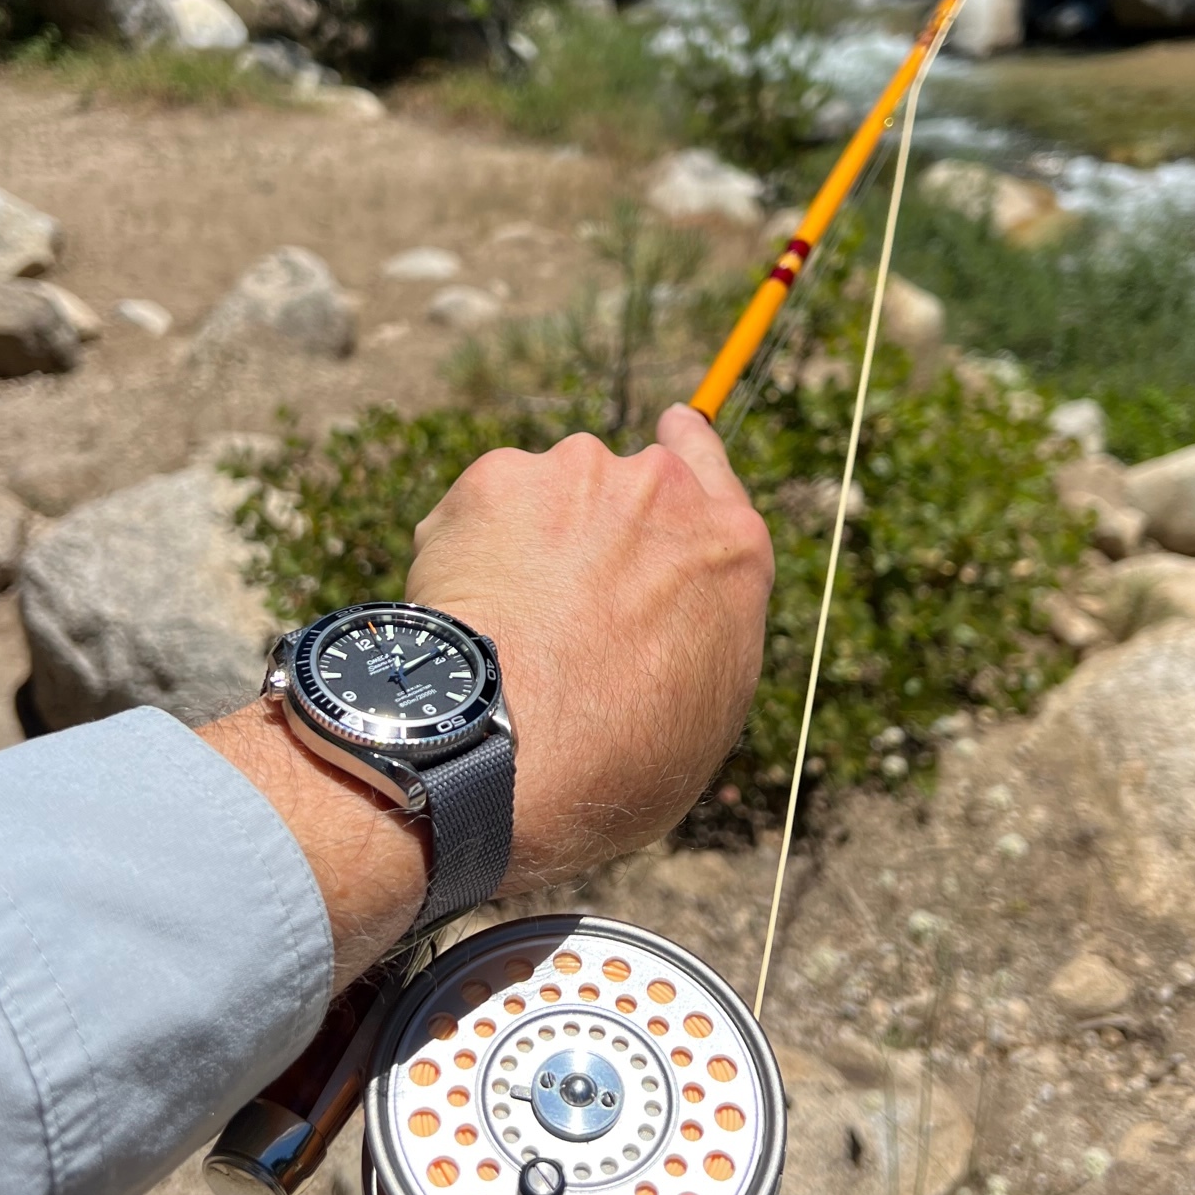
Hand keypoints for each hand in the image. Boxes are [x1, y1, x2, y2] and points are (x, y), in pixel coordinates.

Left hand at [204, 405, 772, 987]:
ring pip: (547, 494)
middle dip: (593, 528)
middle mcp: (663, 490)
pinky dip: (467, 550)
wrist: (507, 748)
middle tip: (560, 605)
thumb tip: (665, 634)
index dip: (688, 448)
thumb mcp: (701, 716)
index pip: (713, 465)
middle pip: (625, 485)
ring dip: (529, 540)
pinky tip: (463, 616)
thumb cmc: (613, 764)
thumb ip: (694, 637)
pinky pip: (481, 508)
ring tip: (506, 631)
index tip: (673, 430)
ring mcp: (579, 473)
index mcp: (731, 549)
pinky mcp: (497, 477)